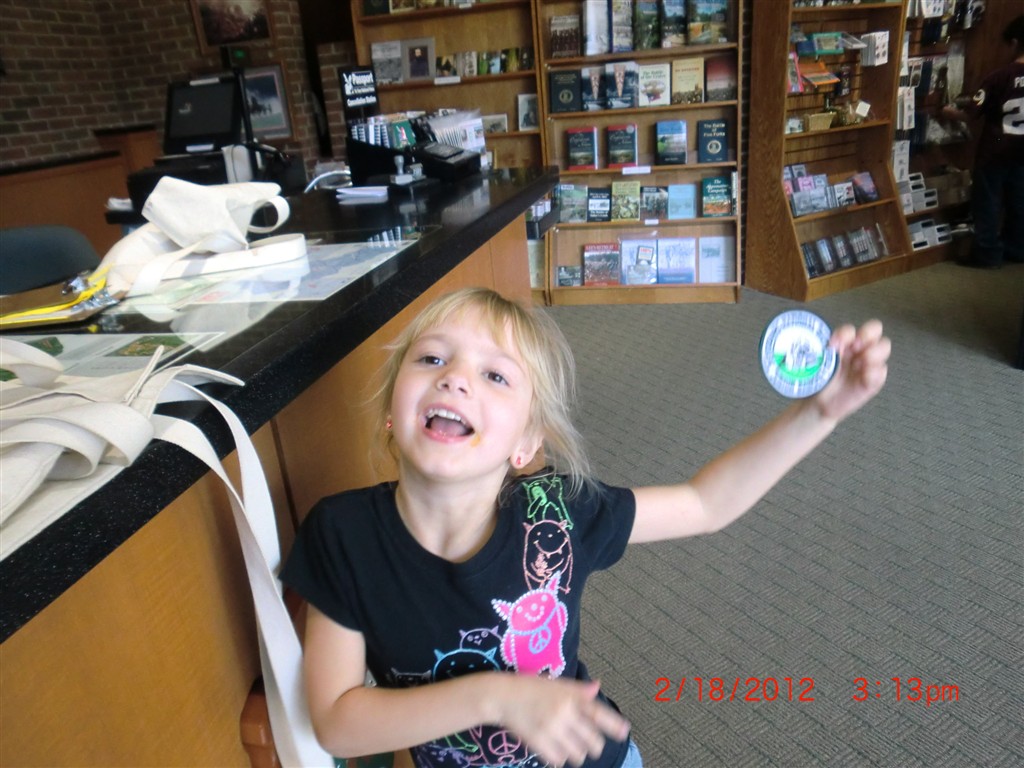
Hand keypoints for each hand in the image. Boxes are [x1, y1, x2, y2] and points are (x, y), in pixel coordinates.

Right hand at [496, 676, 629, 766]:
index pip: (598, 712)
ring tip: (569, 745)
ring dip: (577, 753)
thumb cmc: (530, 687)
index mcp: (570, 696)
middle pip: (592, 740)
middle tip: (589, 744)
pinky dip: (559, 758)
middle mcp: (564, 712)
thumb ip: (578, 689)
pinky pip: (559, 760)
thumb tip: (597, 687)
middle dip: (594, 745)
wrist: (502, 696)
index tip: (623, 732)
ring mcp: (552, 728)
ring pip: (577, 754)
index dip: (613, 724)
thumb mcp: (556, 683)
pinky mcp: (539, 742)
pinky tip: (554, 749)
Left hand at [814, 319, 889, 421]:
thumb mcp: (818, 363)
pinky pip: (881, 372)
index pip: (852, 329)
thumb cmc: (819, 380)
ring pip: (883, 347)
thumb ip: (823, 352)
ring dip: (873, 352)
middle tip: (854, 347)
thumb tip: (828, 347)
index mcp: (845, 343)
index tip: (833, 345)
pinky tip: (863, 377)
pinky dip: (874, 372)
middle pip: (875, 329)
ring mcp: (868, 364)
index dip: (845, 333)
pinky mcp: (872, 381)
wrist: (819, 403)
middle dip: (867, 334)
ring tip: (859, 363)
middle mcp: (859, 350)